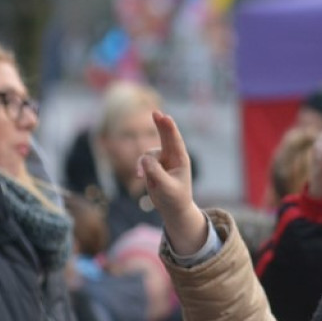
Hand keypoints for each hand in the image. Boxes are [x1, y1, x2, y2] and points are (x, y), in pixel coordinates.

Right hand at [138, 111, 206, 255]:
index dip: (170, 129)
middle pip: (165, 137)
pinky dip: (140, 167)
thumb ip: (155, 173)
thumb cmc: (174, 198)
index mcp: (181, 160)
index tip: (166, 118)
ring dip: (144, 163)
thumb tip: (144, 160)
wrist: (172, 207)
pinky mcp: (154, 164)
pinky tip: (140, 177)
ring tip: (143, 177)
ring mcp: (163, 159)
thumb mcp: (165, 187)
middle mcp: (173, 157)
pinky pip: (143, 160)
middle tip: (156, 113)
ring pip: (148, 153)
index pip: (175, 141)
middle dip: (160, 125)